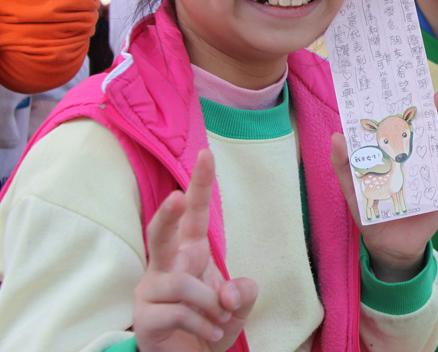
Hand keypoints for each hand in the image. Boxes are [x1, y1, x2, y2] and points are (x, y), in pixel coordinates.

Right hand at [133, 150, 257, 351]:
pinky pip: (179, 313)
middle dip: (167, 215)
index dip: (200, 185)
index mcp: (190, 252)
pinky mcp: (144, 317)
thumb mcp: (239, 306)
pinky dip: (204, 324)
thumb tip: (230, 292)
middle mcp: (166, 266)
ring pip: (182, 285)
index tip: (207, 154)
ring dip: (211, 305)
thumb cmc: (212, 325)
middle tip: (176, 198)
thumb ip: (244, 293)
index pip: (195, 214)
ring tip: (220, 321)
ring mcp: (150, 291)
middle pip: (160, 233)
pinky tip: (210, 334)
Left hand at [330, 91, 437, 281]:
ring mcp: (437, 170)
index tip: (415, 88)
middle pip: (436, 125)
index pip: (411, 121)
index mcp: (402, 149)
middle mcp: (423, 155)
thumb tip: (337, 136)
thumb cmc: (371, 210)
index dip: (415, 104)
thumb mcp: (353, 186)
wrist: (386, 244)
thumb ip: (344, 163)